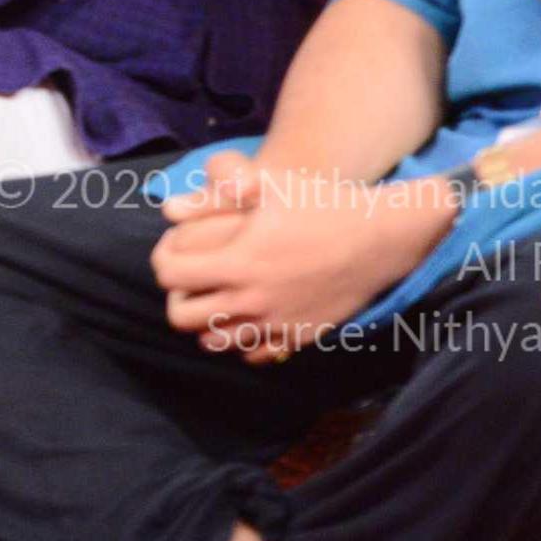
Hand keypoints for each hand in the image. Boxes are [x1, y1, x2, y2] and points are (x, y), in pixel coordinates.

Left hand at [152, 154, 456, 363]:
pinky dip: (241, 342)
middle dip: (177, 297)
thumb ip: (216, 192)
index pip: (172, 275)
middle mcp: (252, 300)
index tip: (172, 250)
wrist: (376, 240)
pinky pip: (254, 356)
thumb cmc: (320, 204)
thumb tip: (169, 208)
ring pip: (214, 344)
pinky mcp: (297, 338)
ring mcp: (275, 324)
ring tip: (214, 298)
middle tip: (189, 279)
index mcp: (239, 261)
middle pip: (183, 317)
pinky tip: (248, 317)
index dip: (163, 260)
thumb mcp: (268, 184)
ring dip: (205, 323)